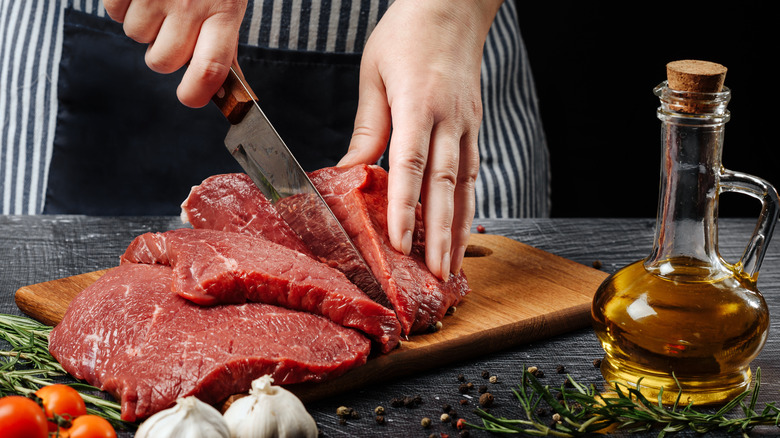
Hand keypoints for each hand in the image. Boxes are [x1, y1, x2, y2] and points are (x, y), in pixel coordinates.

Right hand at [103, 0, 247, 107]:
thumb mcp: (227, 5)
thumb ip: (224, 45)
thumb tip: (224, 90)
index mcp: (222, 14)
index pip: (210, 69)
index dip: (196, 93)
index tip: (190, 97)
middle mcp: (190, 6)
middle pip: (163, 61)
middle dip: (163, 52)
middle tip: (174, 27)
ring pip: (136, 36)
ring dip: (145, 23)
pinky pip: (115, 12)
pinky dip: (124, 4)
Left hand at [338, 0, 501, 278]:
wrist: (452, 8)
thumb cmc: (407, 35)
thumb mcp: (374, 75)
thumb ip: (368, 128)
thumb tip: (349, 173)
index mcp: (419, 104)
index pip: (410, 165)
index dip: (405, 208)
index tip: (399, 243)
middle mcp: (449, 119)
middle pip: (444, 185)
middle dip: (440, 234)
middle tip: (437, 274)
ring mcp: (467, 125)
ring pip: (464, 185)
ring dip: (459, 228)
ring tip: (454, 266)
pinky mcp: (475, 127)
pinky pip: (471, 173)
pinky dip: (467, 204)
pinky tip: (461, 228)